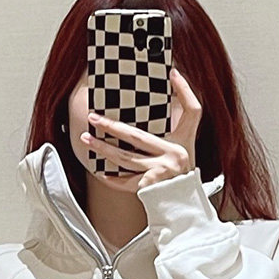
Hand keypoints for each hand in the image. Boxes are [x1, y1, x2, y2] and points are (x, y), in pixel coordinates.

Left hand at [84, 69, 203, 188]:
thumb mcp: (187, 144)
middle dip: (112, 126)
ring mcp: (158, 174)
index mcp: (181, 144)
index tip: (172, 74)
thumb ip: (183, 118)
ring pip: (124, 159)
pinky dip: (112, 179)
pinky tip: (101, 172)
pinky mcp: (148, 188)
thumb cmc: (182, 171)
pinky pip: (125, 183)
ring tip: (87, 139)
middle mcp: (172, 158)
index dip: (185, 91)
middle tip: (94, 117)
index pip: (191, 111)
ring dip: (103, 149)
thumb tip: (174, 80)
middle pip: (136, 137)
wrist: (183, 204)